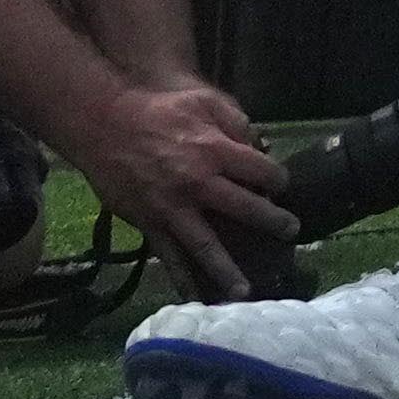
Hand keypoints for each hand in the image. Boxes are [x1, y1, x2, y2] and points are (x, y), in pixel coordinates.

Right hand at [70, 69, 291, 296]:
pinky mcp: (149, 224)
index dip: (277, 178)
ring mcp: (172, 209)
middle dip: (271, 222)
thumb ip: (237, 122)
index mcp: (215, 150)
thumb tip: (261, 145)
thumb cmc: (159, 111)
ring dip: (227, 270)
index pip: (261, 171)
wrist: (106, 126)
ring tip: (245, 292)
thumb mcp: (204, 101)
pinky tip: (195, 297)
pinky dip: (182, 279)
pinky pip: (169, 256)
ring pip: (206, 246)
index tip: (281, 186)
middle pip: (244, 209)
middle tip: (292, 233)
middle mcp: (198, 183)